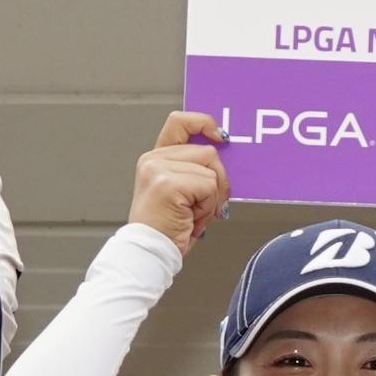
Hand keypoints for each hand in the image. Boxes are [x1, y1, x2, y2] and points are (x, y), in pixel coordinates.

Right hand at [129, 112, 227, 250]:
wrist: (151, 253)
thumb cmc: (168, 230)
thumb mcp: (183, 194)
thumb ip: (195, 170)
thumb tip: (224, 158)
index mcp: (155, 159)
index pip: (179, 122)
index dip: (204, 122)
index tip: (221, 136)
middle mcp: (153, 160)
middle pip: (208, 152)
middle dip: (217, 181)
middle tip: (204, 206)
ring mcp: (158, 169)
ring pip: (211, 171)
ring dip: (211, 198)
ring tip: (192, 214)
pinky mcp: (167, 183)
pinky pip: (209, 186)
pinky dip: (208, 207)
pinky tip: (191, 218)